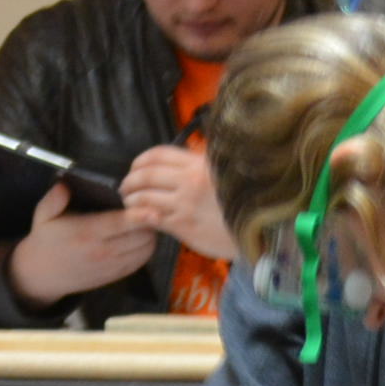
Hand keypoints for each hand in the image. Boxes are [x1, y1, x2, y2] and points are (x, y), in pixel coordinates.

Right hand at [7, 182, 159, 308]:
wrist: (42, 275)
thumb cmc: (46, 239)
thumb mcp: (43, 215)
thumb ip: (55, 198)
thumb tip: (65, 183)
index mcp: (85, 233)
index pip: (118, 224)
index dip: (139, 217)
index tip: (154, 210)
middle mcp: (101, 252)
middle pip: (139, 237)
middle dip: (149, 222)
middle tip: (150, 206)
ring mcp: (111, 266)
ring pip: (145, 250)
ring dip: (150, 234)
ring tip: (146, 220)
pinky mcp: (116, 276)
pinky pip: (141, 261)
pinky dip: (147, 248)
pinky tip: (141, 236)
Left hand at [119, 145, 235, 260]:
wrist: (260, 231)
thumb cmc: (244, 203)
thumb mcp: (226, 174)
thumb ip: (203, 167)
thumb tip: (180, 165)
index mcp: (200, 163)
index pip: (159, 154)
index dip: (140, 160)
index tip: (135, 167)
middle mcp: (190, 180)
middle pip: (146, 174)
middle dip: (130, 180)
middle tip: (125, 187)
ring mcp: (185, 204)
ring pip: (144, 196)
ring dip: (131, 198)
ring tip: (129, 202)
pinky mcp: (183, 226)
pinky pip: (151, 217)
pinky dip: (138, 215)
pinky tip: (137, 217)